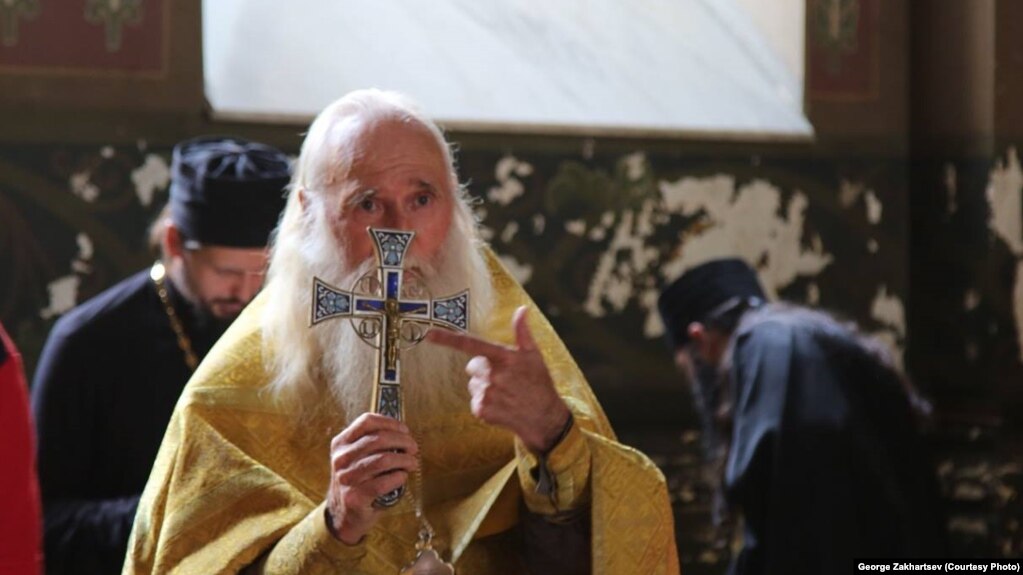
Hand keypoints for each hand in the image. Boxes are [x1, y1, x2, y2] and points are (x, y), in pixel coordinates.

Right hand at [326, 413, 417, 543]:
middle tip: (413, 448)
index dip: (390, 422)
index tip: (405, 430)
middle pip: (379, 439)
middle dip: (403, 441)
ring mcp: (346, 478)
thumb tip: (403, 434)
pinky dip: (398, 477)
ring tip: (412, 463)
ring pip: (384, 460)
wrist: (342, 516)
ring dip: (404, 460)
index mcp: (341, 443)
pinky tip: (402, 477)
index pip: (367, 421)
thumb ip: (373, 444)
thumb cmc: (357, 483)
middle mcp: (341, 458)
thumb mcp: (356, 458)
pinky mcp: (355, 497)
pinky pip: (383, 482)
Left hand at [427, 305, 570, 452]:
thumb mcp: (534, 355)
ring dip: (484, 388)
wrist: (545, 417)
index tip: (429, 334)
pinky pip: (475, 401)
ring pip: (473, 385)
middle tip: (504, 378)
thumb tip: (522, 309)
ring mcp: (487, 394)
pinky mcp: (482, 411)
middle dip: (483, 370)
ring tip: (506, 394)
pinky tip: (502, 405)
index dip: (448, 339)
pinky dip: (485, 404)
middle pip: (472, 366)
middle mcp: (493, 375)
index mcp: (504, 358)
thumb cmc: (539, 382)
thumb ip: (523, 332)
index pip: (471, 344)